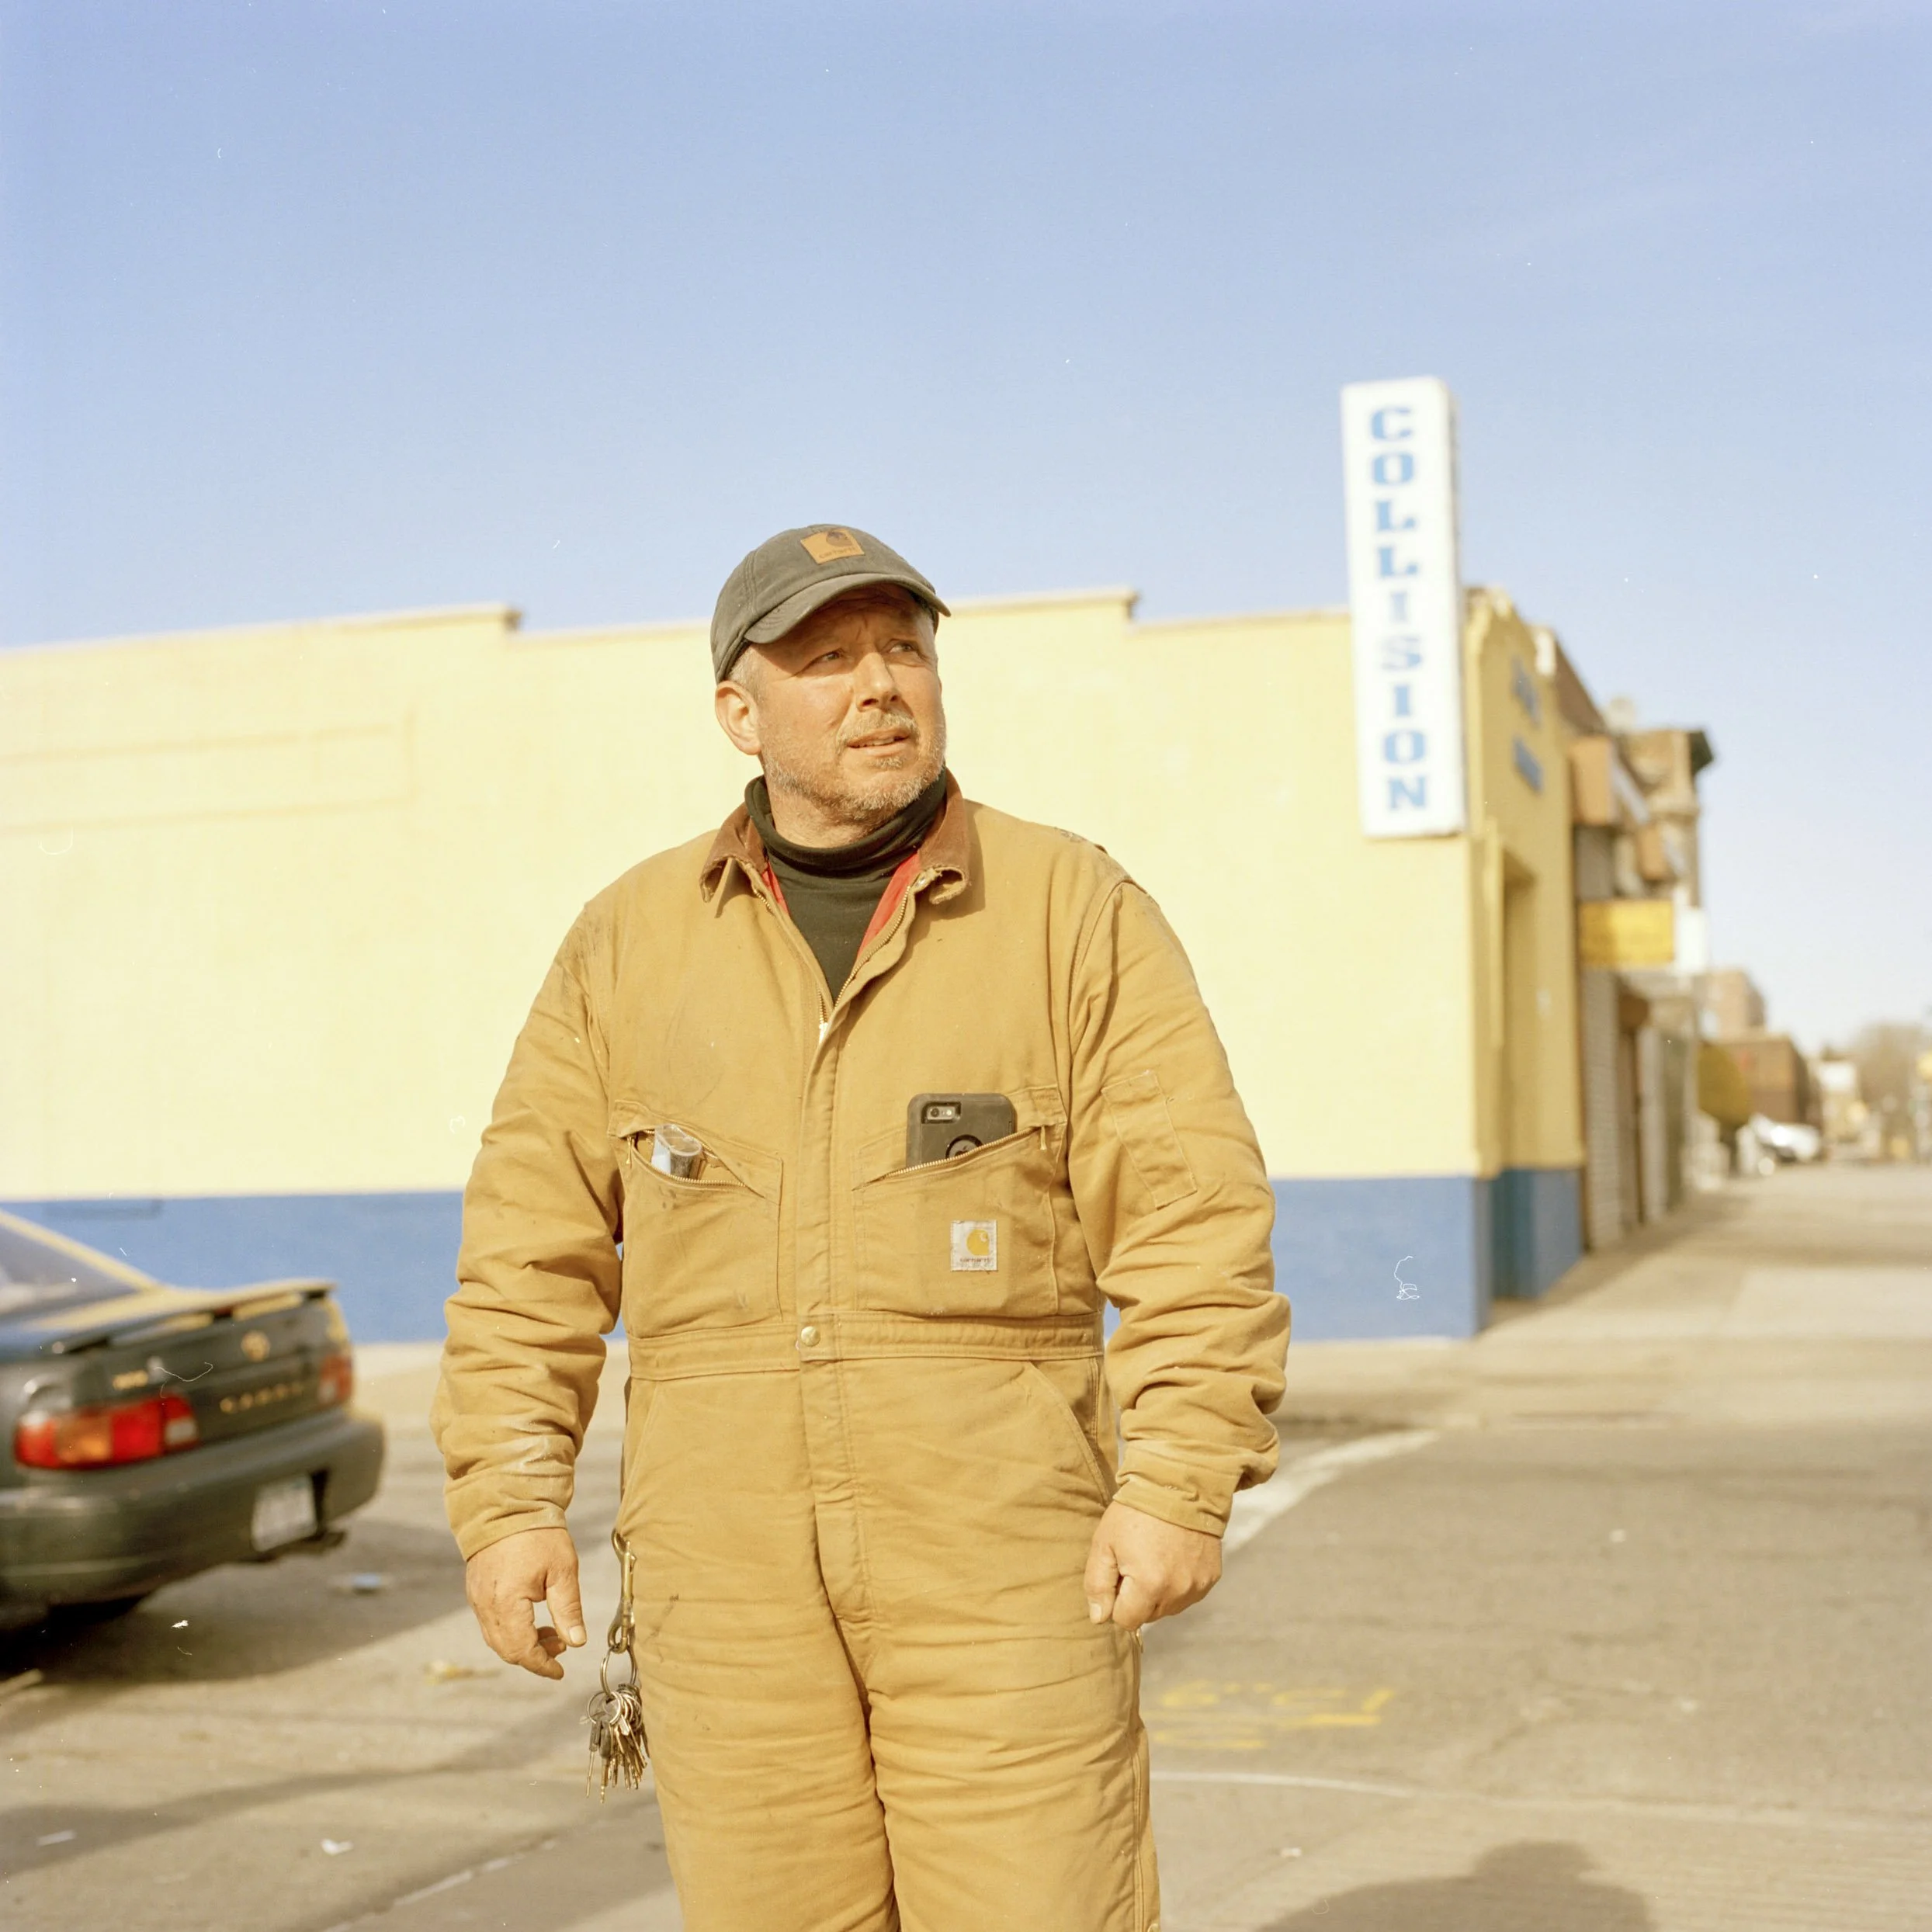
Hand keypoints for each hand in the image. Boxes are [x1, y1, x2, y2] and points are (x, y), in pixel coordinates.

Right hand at [465, 1526, 587, 1678]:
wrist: (507, 1504)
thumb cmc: (539, 1535)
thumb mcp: (563, 1570)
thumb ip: (568, 1609)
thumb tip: (577, 1642)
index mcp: (506, 1603)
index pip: (522, 1650)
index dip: (542, 1665)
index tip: (560, 1672)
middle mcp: (485, 1605)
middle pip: (506, 1650)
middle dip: (534, 1656)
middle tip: (561, 1645)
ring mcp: (477, 1598)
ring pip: (496, 1638)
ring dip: (522, 1643)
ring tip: (551, 1631)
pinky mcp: (475, 1589)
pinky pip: (490, 1622)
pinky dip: (510, 1629)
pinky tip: (531, 1617)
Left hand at [1083, 1500, 1222, 1630]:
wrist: (1179, 1483)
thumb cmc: (1136, 1511)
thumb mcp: (1104, 1543)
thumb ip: (1097, 1584)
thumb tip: (1100, 1618)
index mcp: (1149, 1586)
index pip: (1126, 1620)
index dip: (1117, 1599)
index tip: (1120, 1571)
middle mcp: (1177, 1591)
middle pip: (1148, 1615)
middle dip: (1138, 1596)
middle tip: (1137, 1560)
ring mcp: (1197, 1585)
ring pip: (1169, 1607)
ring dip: (1159, 1591)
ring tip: (1156, 1555)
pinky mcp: (1211, 1576)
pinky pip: (1188, 1593)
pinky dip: (1178, 1582)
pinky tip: (1173, 1555)